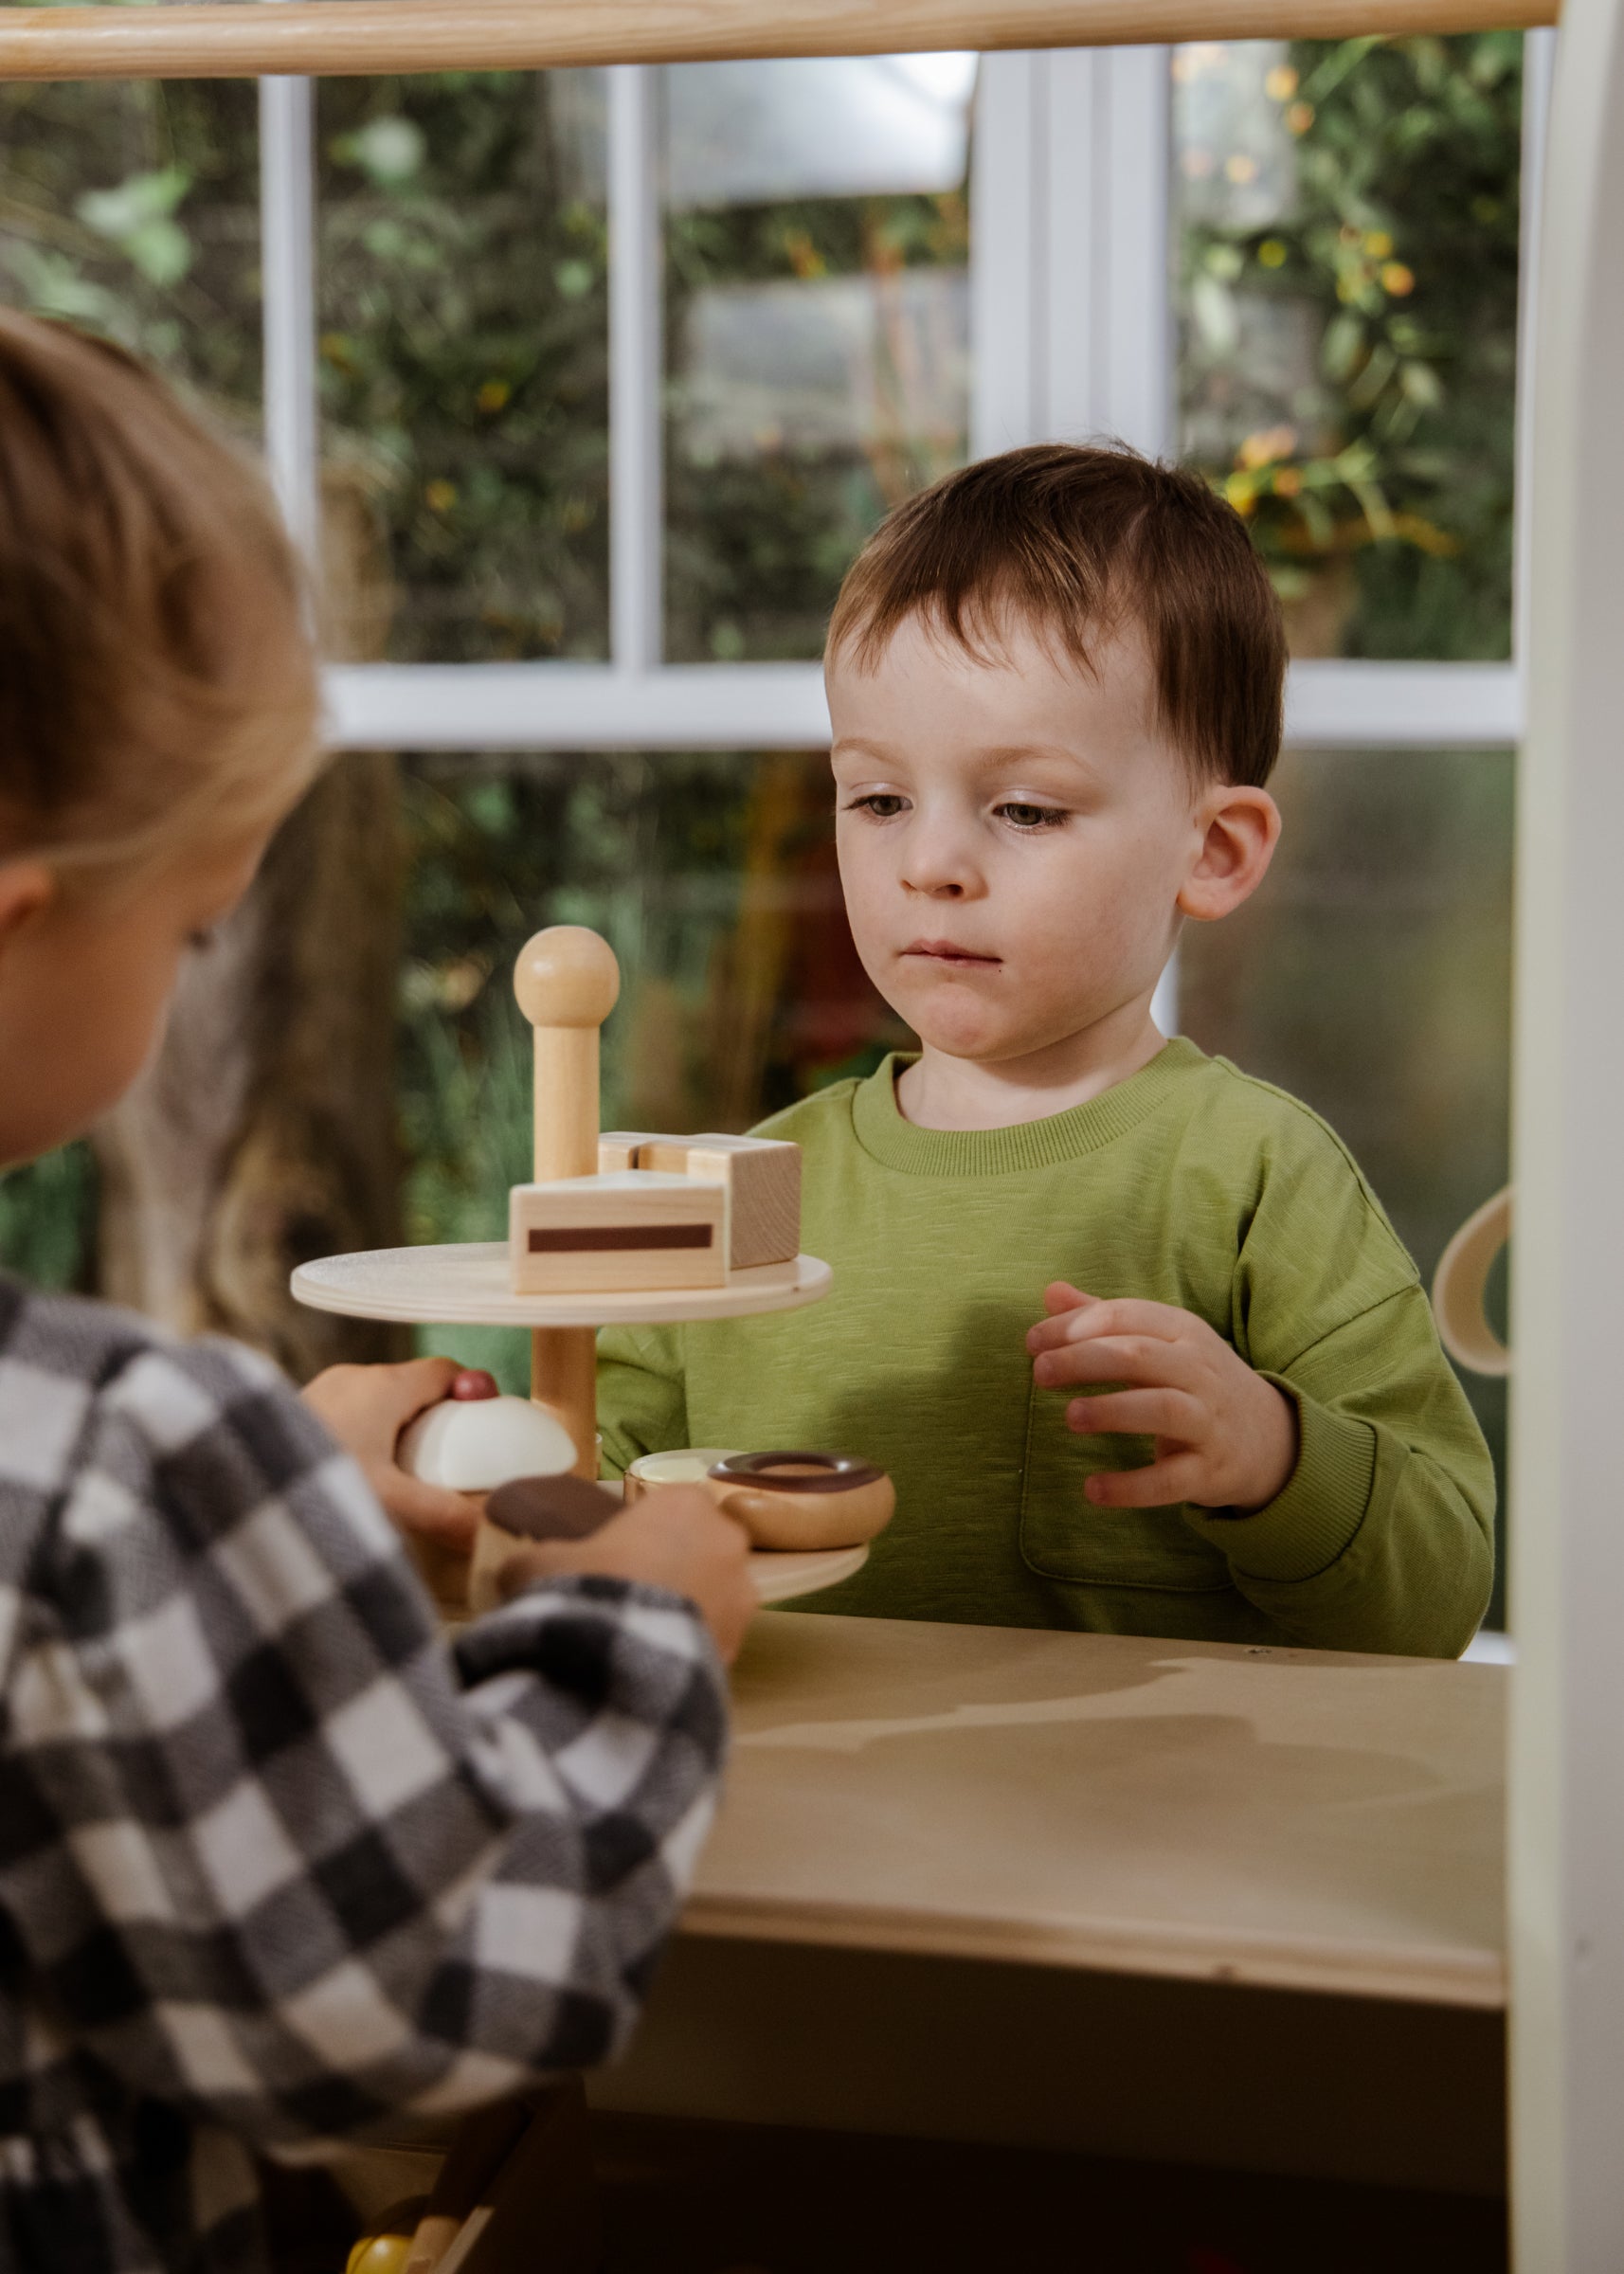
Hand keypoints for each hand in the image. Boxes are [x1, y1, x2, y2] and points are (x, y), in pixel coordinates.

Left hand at [301, 1357, 482, 1549]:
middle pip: (412, 1390)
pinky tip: (357, 1483)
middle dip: (436, 1422)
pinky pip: (345, 1419)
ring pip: (375, 1405)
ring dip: (395, 1436)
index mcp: (384, 1386)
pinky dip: (362, 1444)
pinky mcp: (294, 1415)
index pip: (446, 1372)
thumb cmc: (310, 1483)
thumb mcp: (390, 1505)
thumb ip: (444, 1517)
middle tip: (448, 1467)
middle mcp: (351, 1379)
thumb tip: (490, 1531)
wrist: (228, 1484)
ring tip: (403, 1482)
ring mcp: (318, 1395)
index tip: (485, 1428)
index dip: (473, 1394)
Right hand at [497, 1485, 755, 1664]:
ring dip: (690, 1605)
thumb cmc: (586, 1588)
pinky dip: (691, 1644)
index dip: (651, 1526)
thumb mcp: (539, 1563)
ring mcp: (741, 1595)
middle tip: (635, 1590)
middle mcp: (726, 1540)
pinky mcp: (740, 1644)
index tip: (625, 1549)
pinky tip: (655, 1661)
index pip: (676, 1501)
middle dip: (678, 1563)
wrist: (617, 1661)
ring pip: (716, 1592)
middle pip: (704, 1545)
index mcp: (685, 1503)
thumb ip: (536, 1558)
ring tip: (644, 1632)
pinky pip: (715, 1636)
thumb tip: (518, 1570)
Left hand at [1026, 1282, 1297, 1513]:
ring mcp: (1208, 1421)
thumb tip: (1050, 1293)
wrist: (1268, 1438)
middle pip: (1140, 1355)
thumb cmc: (1193, 1381)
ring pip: (1162, 1409)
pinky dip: (1132, 1486)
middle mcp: (1199, 1371)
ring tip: (1070, 1416)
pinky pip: (1171, 1480)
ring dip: (1113, 1411)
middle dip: (1085, 1359)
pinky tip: (1093, 1489)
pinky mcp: (1210, 1470)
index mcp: (1183, 1331)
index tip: (1032, 1343)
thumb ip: (1104, 1320)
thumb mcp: (1159, 1342)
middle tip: (1039, 1373)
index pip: (1127, 1315)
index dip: (1076, 1325)